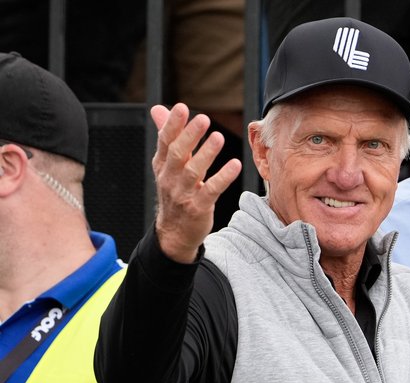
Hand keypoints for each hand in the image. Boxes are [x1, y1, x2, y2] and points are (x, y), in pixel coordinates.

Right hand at [151, 103, 241, 262]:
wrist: (174, 232)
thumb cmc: (175, 192)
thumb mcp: (167, 165)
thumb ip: (167, 136)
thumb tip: (158, 109)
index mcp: (162, 165)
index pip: (165, 142)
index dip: (172, 125)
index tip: (181, 108)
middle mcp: (170, 178)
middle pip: (178, 154)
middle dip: (190, 136)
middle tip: (203, 119)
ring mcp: (183, 194)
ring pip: (193, 172)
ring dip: (207, 154)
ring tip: (219, 137)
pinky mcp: (199, 208)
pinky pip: (211, 191)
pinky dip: (223, 178)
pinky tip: (235, 165)